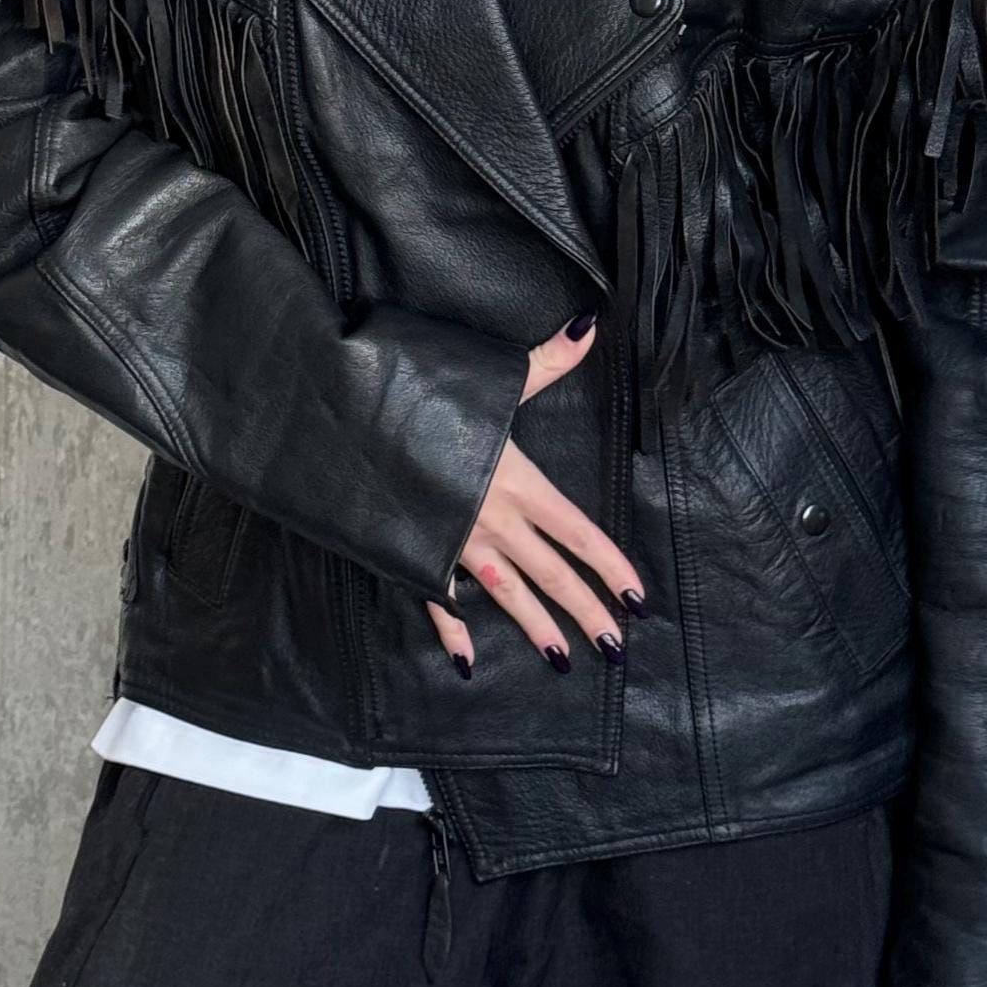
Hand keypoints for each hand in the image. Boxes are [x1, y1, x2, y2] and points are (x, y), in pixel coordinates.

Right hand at [425, 314, 643, 673]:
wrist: (347, 422)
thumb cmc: (422, 394)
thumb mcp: (494, 377)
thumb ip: (547, 362)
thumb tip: (588, 326)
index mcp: (517, 482)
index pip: (578, 531)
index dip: (611, 564)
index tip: (639, 598)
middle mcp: (492, 520)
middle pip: (550, 573)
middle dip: (585, 610)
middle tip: (616, 648)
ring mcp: (453, 542)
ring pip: (505, 594)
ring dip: (536, 628)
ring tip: (564, 660)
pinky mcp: (416, 551)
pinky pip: (439, 599)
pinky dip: (453, 630)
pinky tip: (467, 660)